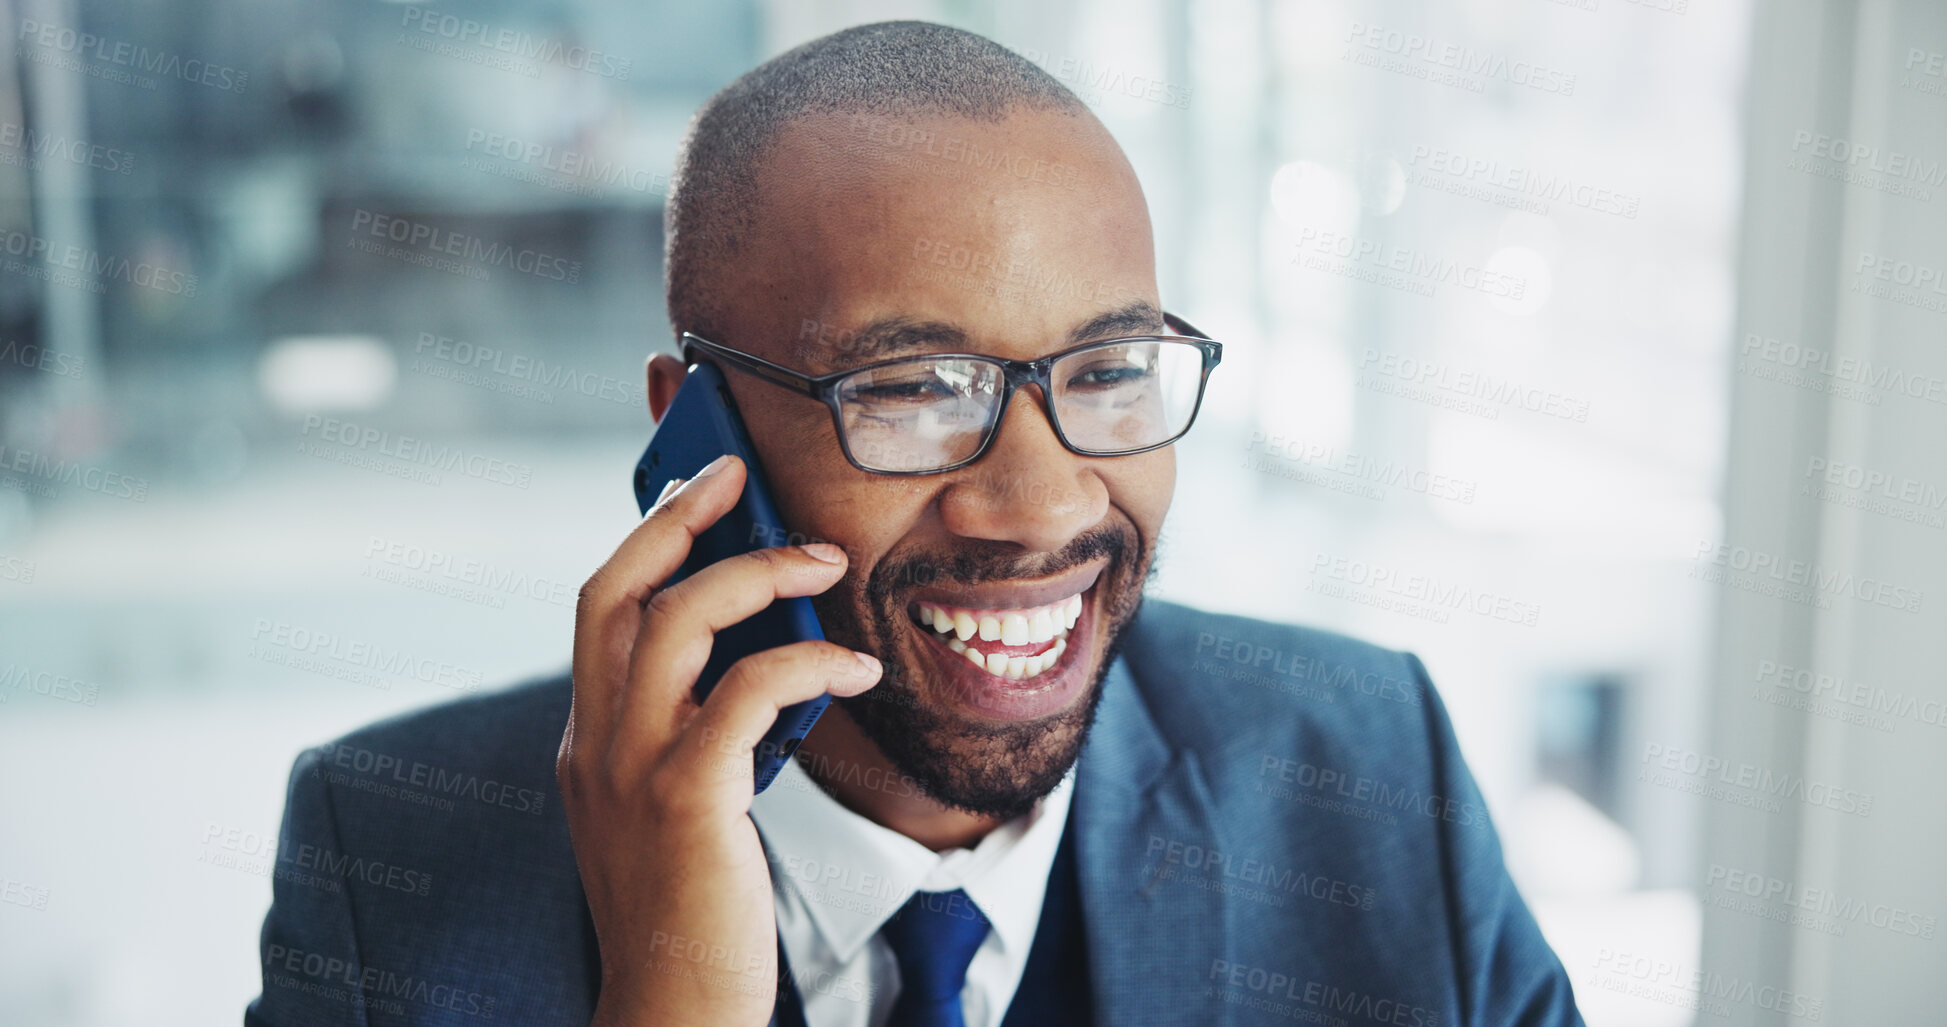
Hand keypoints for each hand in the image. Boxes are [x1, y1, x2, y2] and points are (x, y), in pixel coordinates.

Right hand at [559, 455, 881, 1026]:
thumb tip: (760, 665)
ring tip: (828, 562)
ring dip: (758, 573)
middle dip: (677, 516)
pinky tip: (857, 664)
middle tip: (738, 472)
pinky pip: (749, 690)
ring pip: (677, 621)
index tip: (700, 489)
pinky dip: (809, 660)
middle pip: (615, 589)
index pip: (599, 607)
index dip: (647, 536)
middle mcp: (593, 742)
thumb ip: (691, 734)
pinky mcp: (686, 797)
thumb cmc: (692, 912)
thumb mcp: (673, 807)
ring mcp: (631, 767)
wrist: (673, 1013)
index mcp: (587, 740)